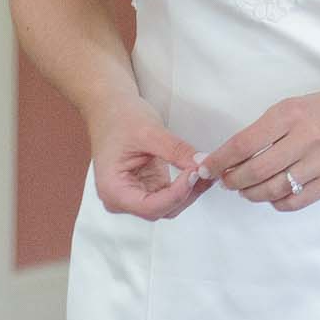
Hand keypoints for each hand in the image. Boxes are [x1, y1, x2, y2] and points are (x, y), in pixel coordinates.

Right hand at [85, 92, 207, 220]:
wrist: (111, 110)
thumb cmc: (118, 119)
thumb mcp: (149, 132)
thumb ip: (176, 150)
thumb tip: (201, 163)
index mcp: (113, 189)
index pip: (150, 207)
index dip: (176, 194)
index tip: (194, 174)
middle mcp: (122, 198)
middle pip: (162, 209)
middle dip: (187, 193)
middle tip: (207, 170)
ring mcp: (136, 194)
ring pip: (170, 205)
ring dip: (191, 191)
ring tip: (208, 169)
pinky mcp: (149, 187)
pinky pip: (172, 194)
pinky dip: (188, 185)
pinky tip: (200, 171)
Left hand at [201, 86, 319, 211]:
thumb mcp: (297, 106)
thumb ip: (267, 129)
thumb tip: (232, 155)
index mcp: (291, 114)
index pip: (243, 143)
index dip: (220, 160)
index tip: (207, 168)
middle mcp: (306, 137)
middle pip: (255, 171)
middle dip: (233, 181)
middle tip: (227, 182)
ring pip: (272, 189)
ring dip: (252, 194)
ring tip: (247, 190)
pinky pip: (295, 201)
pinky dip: (277, 202)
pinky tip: (273, 195)